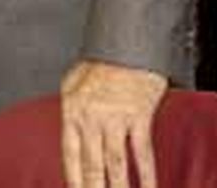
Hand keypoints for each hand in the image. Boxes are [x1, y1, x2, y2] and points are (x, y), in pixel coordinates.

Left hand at [60, 60, 166, 187]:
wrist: (126, 42)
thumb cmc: (99, 62)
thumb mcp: (73, 84)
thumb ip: (72, 113)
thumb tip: (72, 139)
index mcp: (72, 112)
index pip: (70, 156)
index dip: (74, 181)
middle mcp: (91, 118)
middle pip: (92, 166)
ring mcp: (115, 119)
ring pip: (115, 165)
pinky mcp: (139, 117)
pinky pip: (142, 153)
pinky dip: (146, 176)